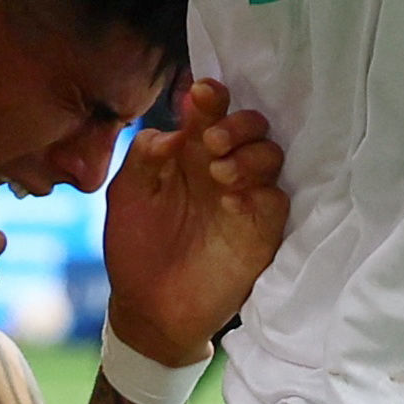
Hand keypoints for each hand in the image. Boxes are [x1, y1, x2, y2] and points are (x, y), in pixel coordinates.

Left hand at [99, 78, 287, 367]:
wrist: (149, 310)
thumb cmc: (136, 248)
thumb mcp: (127, 194)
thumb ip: (145, 155)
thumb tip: (176, 130)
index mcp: (189, 154)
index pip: (209, 113)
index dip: (211, 97)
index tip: (202, 93)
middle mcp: (221, 169)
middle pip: (250, 126)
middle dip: (237, 123)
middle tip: (211, 141)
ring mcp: (245, 198)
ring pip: (270, 155)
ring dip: (250, 155)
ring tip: (219, 173)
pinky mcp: (260, 231)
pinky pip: (275, 199)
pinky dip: (259, 193)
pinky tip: (232, 201)